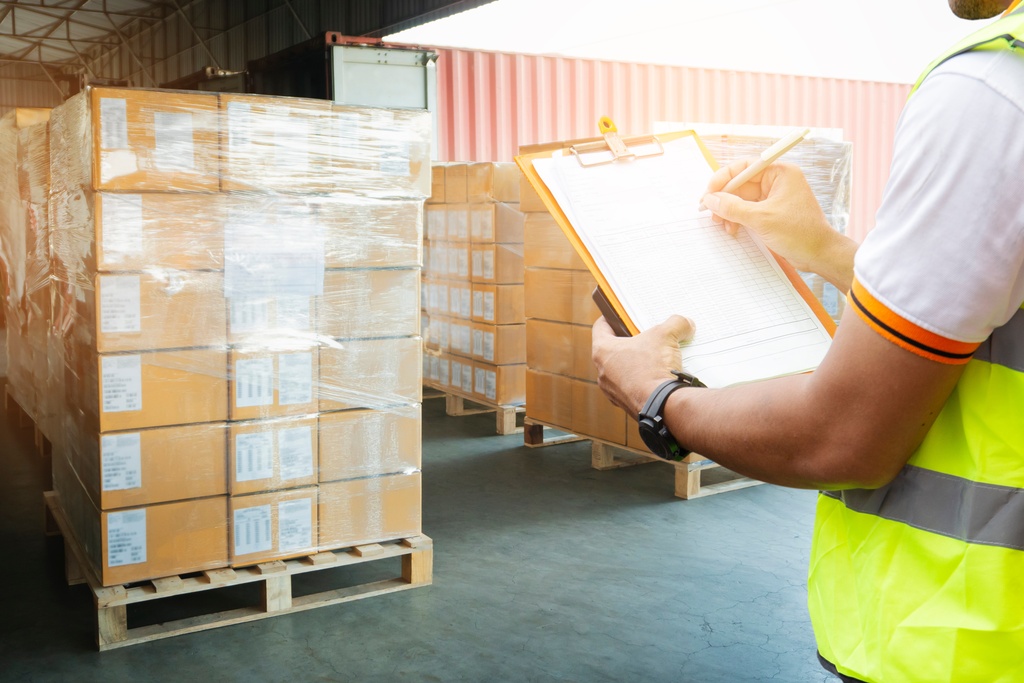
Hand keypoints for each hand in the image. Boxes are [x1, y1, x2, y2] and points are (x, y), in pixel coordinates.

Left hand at [592, 315, 695, 416]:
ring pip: (622, 371)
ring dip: (637, 363)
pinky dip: (644, 381)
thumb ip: (676, 324)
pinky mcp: (626, 404)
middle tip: (646, 335)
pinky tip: (660, 377)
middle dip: (630, 342)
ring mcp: (613, 391)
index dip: (611, 318)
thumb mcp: (666, 335)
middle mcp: (603, 372)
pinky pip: (633, 387)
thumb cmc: (654, 367)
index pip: (600, 327)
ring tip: (656, 357)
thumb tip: (686, 324)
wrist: (663, 405)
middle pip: (613, 350)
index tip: (620, 316)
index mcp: (603, 351)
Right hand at [701, 161, 855, 290]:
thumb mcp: (761, 219)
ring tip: (723, 225)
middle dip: (724, 199)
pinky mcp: (771, 213)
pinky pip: (748, 210)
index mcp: (780, 173)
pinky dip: (738, 219)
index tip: (708, 193)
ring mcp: (774, 198)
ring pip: (742, 199)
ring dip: (729, 211)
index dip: (723, 178)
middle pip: (740, 184)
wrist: (819, 254)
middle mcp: (777, 182)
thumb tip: (710, 199)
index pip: (744, 167)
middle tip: (710, 213)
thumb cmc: (799, 233)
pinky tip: (733, 229)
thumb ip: (733, 207)